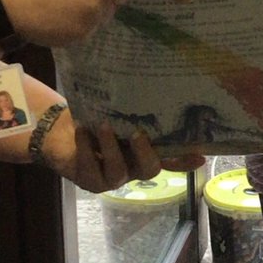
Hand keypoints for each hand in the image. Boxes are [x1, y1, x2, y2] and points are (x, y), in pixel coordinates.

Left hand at [40, 111, 204, 194]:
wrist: (62, 132)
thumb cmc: (94, 118)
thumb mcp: (114, 112)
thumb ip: (132, 109)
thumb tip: (148, 82)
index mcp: (144, 152)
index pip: (170, 158)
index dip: (185, 160)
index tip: (201, 154)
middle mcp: (133, 168)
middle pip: (149, 169)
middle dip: (145, 152)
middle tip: (138, 133)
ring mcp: (112, 178)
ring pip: (118, 171)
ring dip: (111, 147)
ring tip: (103, 126)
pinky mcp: (90, 180)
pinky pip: (91, 169)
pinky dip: (85, 148)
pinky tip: (83, 131)